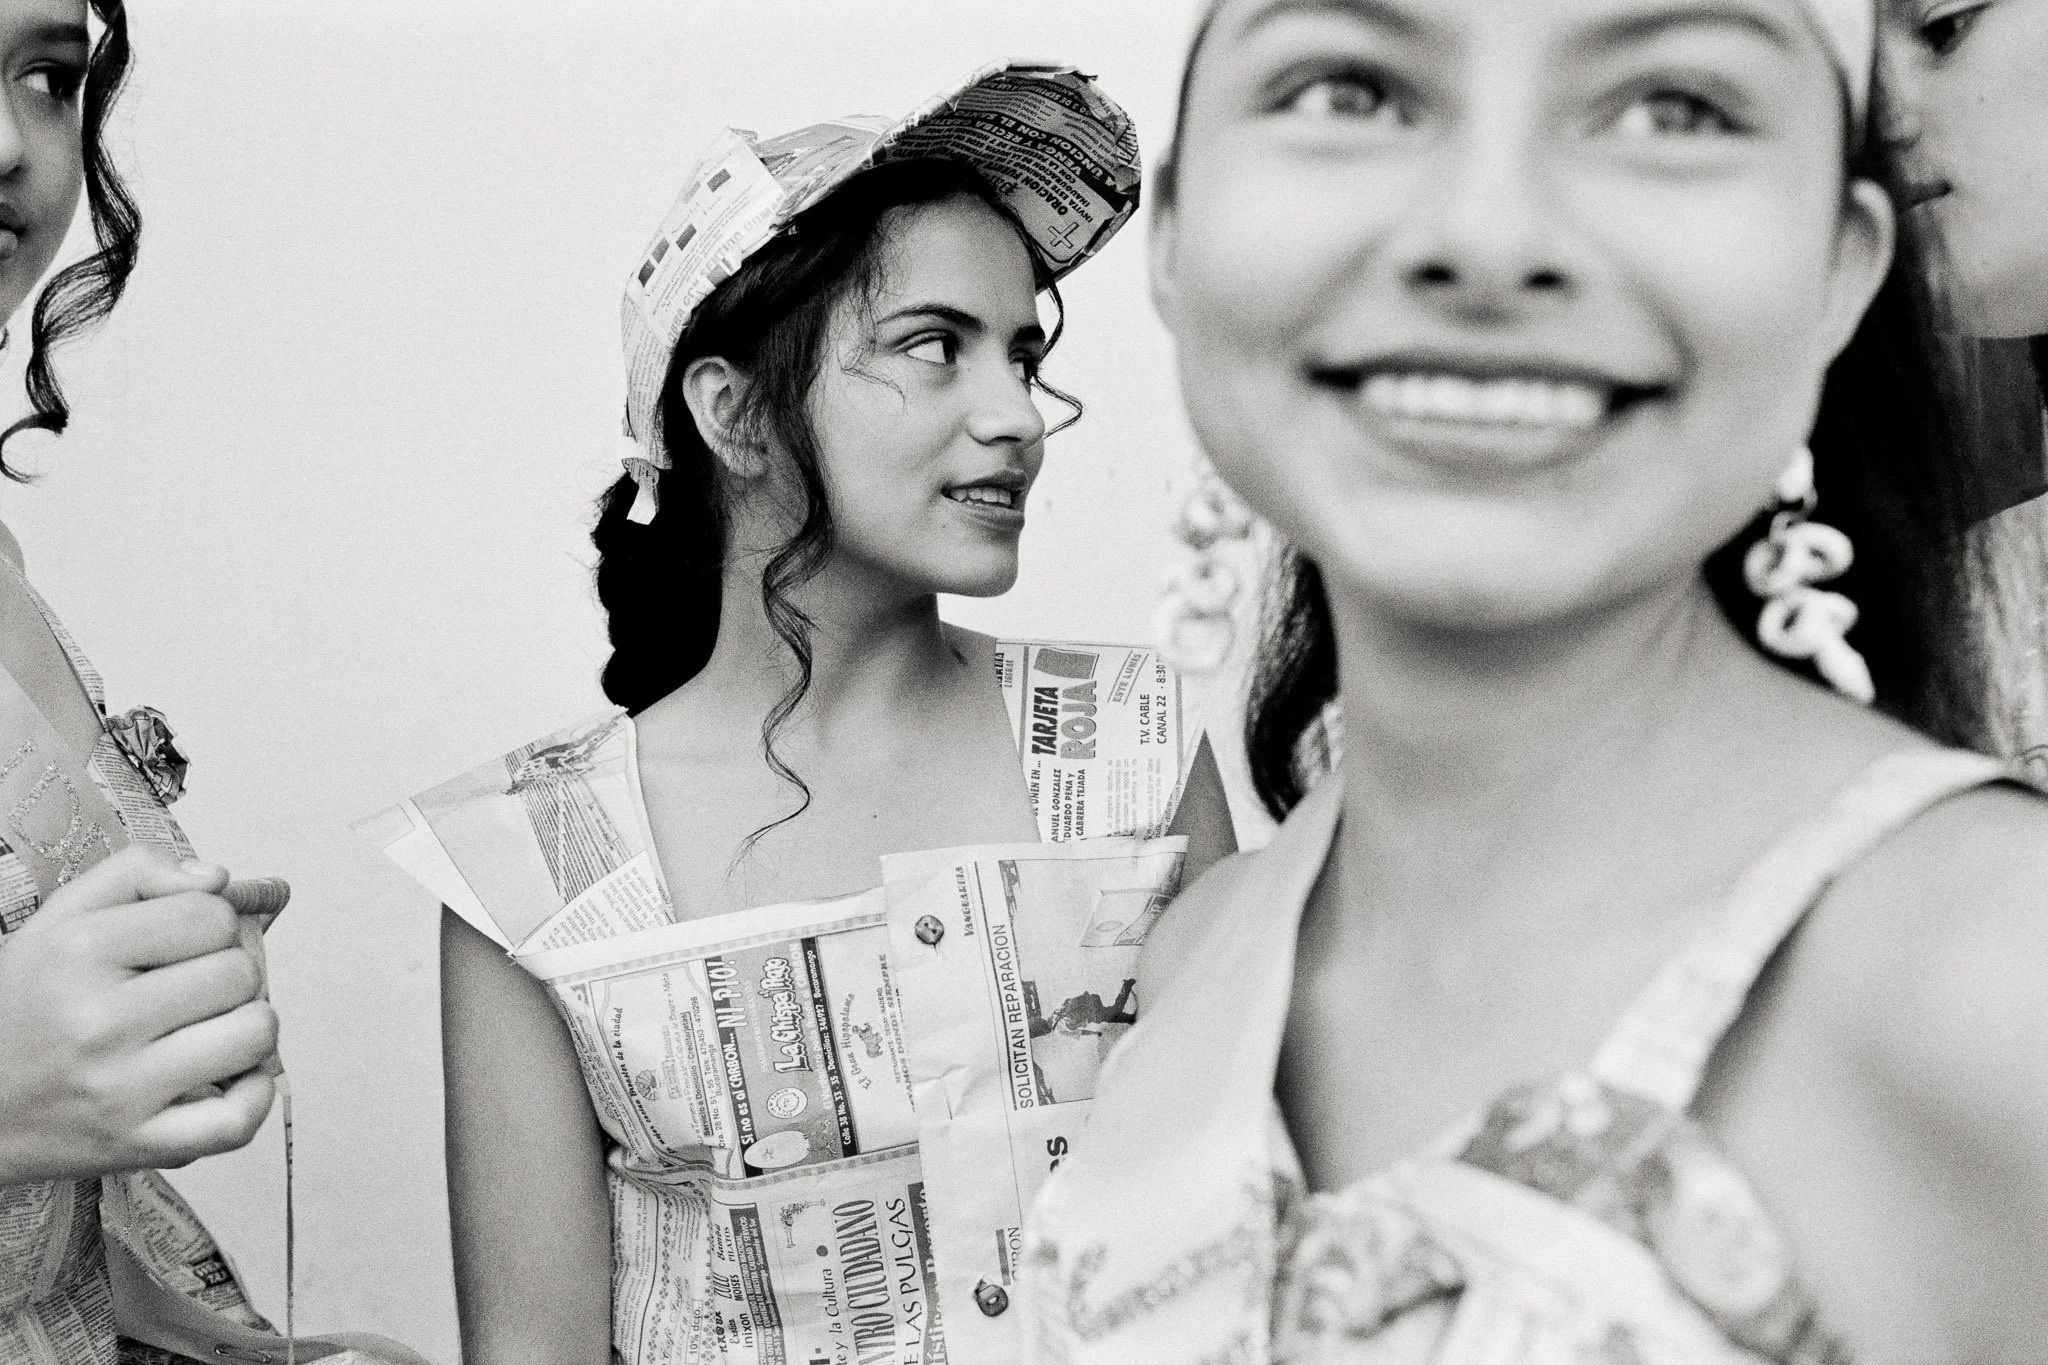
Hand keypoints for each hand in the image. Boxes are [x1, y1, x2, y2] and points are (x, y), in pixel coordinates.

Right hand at [0, 846, 278, 1185]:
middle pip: (241, 973)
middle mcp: (99, 1020)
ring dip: (246, 1029)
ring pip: (255, 1034)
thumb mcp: (58, 922)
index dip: (210, 924)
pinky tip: (227, 1077)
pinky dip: (253, 1095)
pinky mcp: (137, 1145)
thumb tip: (217, 878)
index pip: (212, 915)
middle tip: (189, 992)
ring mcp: (120, 1089)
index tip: (182, 945)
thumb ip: (136, 874)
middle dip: (228, 974)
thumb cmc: (23, 1010)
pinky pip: (239, 1120)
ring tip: (207, 1031)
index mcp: (79, 953)